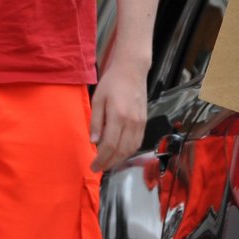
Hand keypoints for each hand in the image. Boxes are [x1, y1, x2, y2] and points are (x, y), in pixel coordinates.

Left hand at [89, 54, 147, 171]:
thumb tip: (94, 141)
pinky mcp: (145, 122)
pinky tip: (120, 153)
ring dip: (119, 159)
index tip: (93, 166)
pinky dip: (129, 151)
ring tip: (108, 163)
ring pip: (131, 149)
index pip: (110, 145)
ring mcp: (140, 123)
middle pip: (121, 150)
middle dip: (109, 162)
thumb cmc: (112, 83)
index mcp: (118, 116)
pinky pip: (138, 142)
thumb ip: (96, 121)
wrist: (132, 70)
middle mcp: (132, 122)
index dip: (102, 159)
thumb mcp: (98, 99)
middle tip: (98, 168)